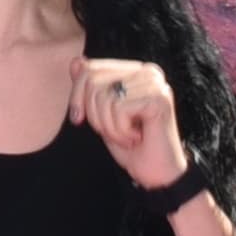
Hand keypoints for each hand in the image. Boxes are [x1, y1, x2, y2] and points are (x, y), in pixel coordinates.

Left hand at [75, 56, 192, 192]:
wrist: (157, 174)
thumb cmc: (131, 146)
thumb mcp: (101, 115)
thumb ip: (90, 89)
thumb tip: (76, 61)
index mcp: (133, 71)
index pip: (89, 68)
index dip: (76, 96)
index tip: (77, 119)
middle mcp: (147, 71)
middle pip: (93, 80)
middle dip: (94, 115)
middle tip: (113, 132)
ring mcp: (155, 83)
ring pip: (104, 97)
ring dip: (109, 126)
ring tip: (128, 136)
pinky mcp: (159, 97)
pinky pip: (119, 109)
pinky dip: (120, 131)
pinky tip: (137, 137)